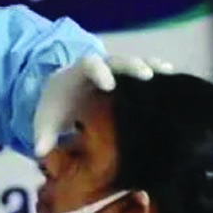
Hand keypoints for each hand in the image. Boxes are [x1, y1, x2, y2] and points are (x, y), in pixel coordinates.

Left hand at [33, 55, 172, 156]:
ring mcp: (111, 72)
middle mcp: (97, 68)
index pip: (88, 64)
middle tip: (148, 76)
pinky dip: (154, 72)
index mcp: (76, 74)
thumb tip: (39, 153)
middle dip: (131, 66)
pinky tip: (172, 78)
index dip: (98, 71)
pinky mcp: (123, 79)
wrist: (58, 96)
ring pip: (131, 63)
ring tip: (167, 72)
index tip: (109, 85)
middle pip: (115, 60)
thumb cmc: (53, 108)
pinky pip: (139, 71)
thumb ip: (42, 136)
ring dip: (148, 65)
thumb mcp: (44, 123)